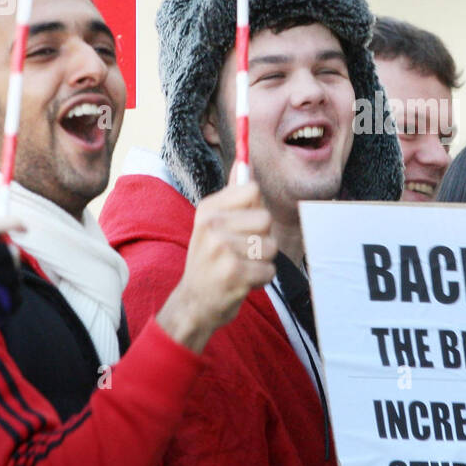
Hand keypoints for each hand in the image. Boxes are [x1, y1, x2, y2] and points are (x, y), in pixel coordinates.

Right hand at [157, 181, 276, 352]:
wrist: (193, 302)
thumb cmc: (210, 260)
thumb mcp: (213, 224)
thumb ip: (232, 195)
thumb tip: (244, 163)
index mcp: (208, 208)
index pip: (253, 190)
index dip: (256, 208)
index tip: (242, 224)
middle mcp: (212, 225)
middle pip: (266, 218)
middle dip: (262, 239)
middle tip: (240, 252)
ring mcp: (222, 248)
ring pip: (271, 246)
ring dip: (262, 261)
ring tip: (240, 266)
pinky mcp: (234, 272)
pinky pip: (270, 270)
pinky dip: (261, 279)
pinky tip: (241, 281)